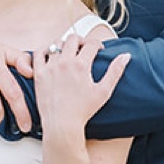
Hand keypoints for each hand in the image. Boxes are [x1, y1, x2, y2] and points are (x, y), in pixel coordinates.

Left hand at [33, 25, 128, 139]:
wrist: (62, 124)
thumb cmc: (84, 110)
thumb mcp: (104, 91)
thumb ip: (115, 71)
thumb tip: (126, 56)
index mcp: (81, 65)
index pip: (91, 44)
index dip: (98, 44)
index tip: (99, 50)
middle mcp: (64, 63)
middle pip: (73, 38)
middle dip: (81, 40)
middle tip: (84, 48)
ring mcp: (50, 67)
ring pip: (56, 44)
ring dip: (64, 45)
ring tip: (69, 52)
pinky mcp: (39, 74)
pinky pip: (38, 53)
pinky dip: (45, 50)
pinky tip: (50, 55)